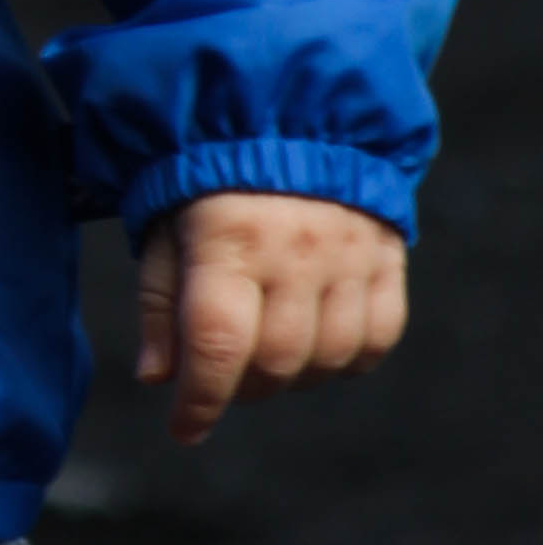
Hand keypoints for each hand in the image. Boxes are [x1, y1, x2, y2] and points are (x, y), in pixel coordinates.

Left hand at [133, 190, 407, 447]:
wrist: (287, 114)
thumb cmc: (207, 178)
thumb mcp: (163, 227)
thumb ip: (160, 302)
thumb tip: (159, 377)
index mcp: (229, 239)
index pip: (218, 344)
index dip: (200, 401)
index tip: (184, 431)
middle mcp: (296, 249)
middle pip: (277, 361)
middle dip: (241, 387)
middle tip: (222, 375)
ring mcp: (349, 253)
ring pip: (329, 357)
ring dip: (293, 376)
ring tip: (266, 354)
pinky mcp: (386, 255)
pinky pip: (378, 336)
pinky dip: (346, 358)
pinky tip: (316, 342)